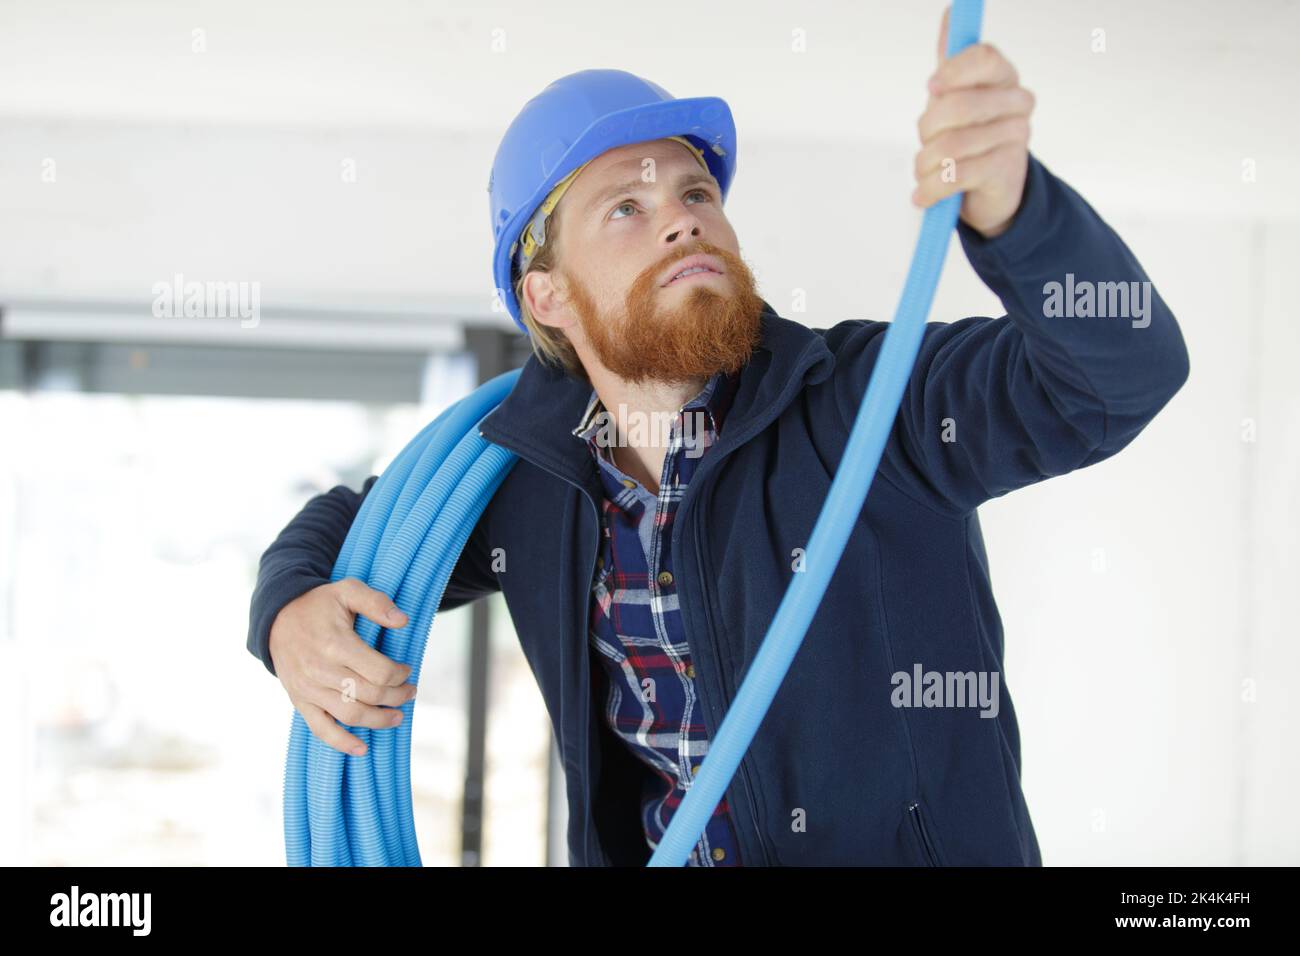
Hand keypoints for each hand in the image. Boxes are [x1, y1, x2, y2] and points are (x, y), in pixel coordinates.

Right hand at [269, 577, 415, 756]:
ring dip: (379, 720)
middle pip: (370, 695)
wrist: (276, 617)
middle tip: (409, 692)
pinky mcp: (300, 701)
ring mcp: (309, 689)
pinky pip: (321, 729)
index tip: (406, 670)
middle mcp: (321, 670)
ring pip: (350, 715)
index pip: (380, 672)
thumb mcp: (347, 590)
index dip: (400, 675)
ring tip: (397, 717)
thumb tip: (403, 620)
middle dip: (397, 697)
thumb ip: (376, 602)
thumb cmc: (318, 604)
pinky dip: (342, 742)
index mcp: (336, 644)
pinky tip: (362, 749)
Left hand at [912, 4, 1034, 237]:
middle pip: (957, 106)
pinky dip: (931, 188)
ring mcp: (1015, 136)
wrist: (990, 193)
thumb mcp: (955, 97)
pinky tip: (926, 194)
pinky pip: (956, 175)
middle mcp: (1016, 102)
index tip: (931, 87)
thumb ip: (951, 60)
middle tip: (925, 143)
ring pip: (950, 145)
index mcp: (1002, 76)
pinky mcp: (1005, 171)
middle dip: (927, 130)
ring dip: (925, 164)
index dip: (953, 71)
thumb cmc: (969, 138)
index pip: (984, 57)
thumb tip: (952, 13)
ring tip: (924, 173)